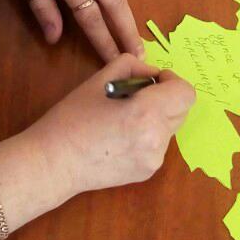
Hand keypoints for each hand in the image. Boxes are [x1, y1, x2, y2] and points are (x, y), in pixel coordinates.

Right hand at [24, 54, 195, 195]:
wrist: (54, 163)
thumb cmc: (72, 118)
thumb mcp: (99, 80)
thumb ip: (131, 67)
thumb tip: (151, 75)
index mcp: (147, 113)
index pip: (185, 93)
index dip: (172, 81)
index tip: (151, 81)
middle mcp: (157, 139)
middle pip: (181, 110)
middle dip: (164, 97)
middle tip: (134, 96)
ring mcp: (154, 159)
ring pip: (169, 127)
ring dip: (156, 117)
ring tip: (122, 119)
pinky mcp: (147, 172)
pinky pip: (158, 145)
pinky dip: (147, 135)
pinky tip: (119, 137)